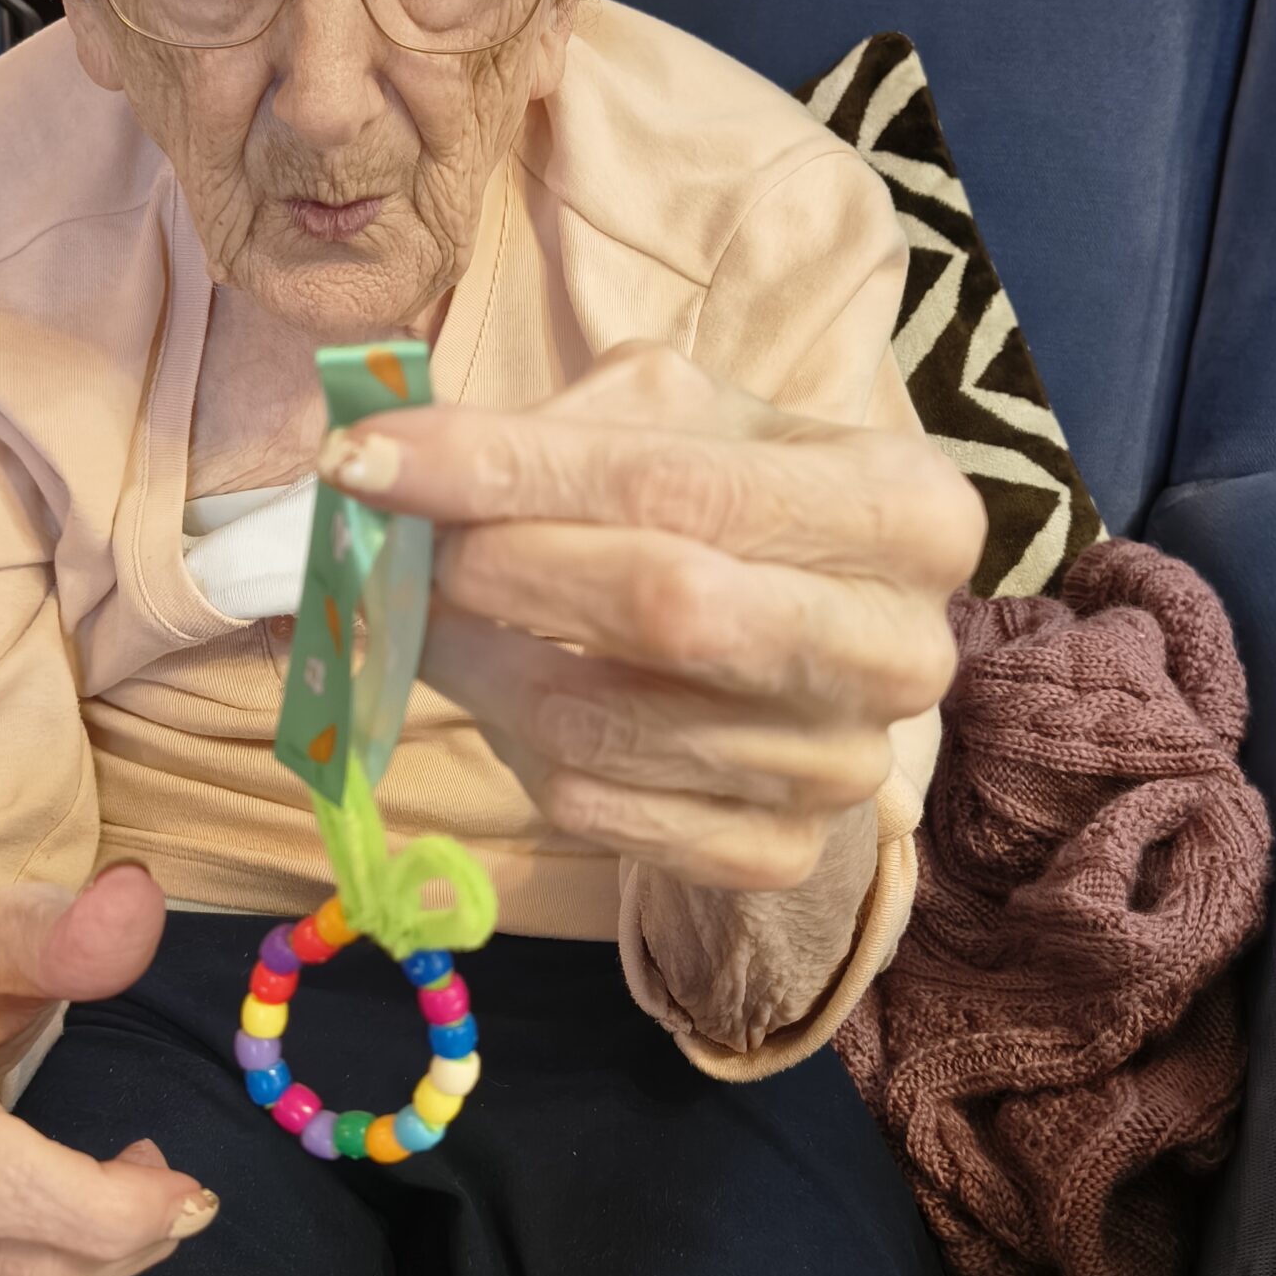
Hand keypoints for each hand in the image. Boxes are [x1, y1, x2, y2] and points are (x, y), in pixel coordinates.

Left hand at [316, 343, 983, 890]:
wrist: (806, 633)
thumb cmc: (730, 498)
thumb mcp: (676, 418)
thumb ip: (553, 428)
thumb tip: (381, 462)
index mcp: (907, 511)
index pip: (677, 483)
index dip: (508, 468)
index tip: (367, 457)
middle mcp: (899, 652)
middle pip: (668, 610)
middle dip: (502, 570)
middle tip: (406, 545)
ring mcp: (844, 770)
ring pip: (601, 725)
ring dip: (478, 664)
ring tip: (436, 614)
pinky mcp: (778, 857)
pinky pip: (597, 813)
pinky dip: (516, 751)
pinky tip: (506, 691)